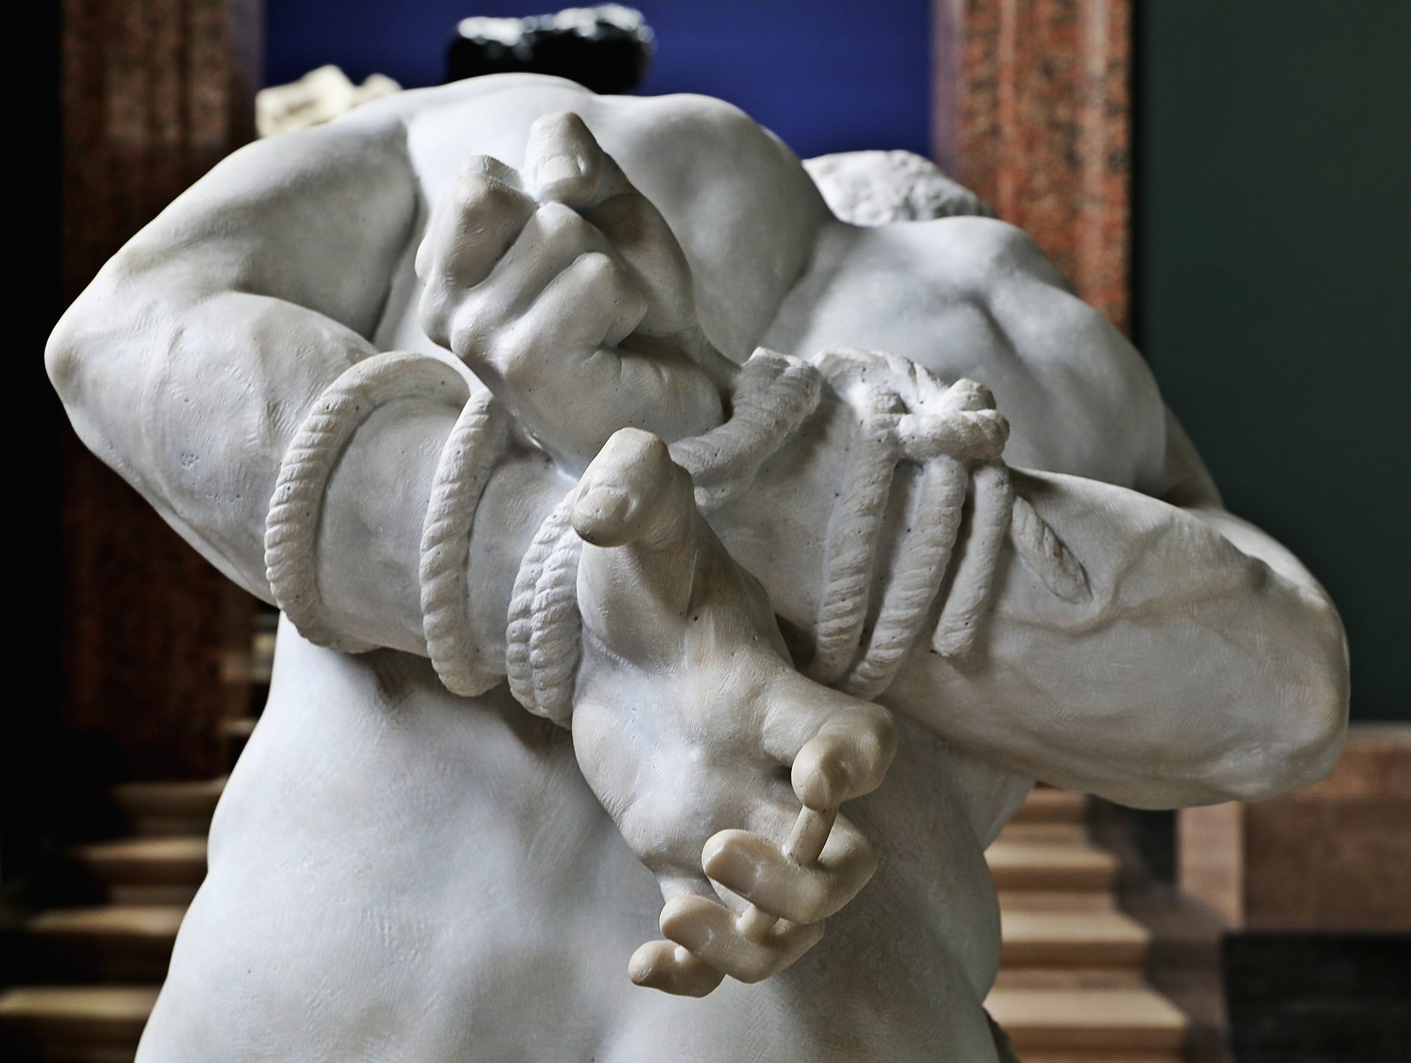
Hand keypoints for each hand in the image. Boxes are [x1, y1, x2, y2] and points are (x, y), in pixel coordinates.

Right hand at [417, 112, 735, 470]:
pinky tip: (614, 345)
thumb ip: (566, 150)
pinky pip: (597, 278)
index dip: (549, 202)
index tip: (565, 258)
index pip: (478, 176)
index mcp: (441, 270)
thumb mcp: (599, 200)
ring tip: (607, 321)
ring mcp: (478, 341)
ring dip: (611, 270)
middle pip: (518, 201)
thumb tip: (558, 182)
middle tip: (595, 292)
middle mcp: (443, 309)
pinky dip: (628, 299)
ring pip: (561, 232)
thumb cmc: (630, 296)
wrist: (680, 379)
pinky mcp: (527, 367)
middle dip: (583, 232)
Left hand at [570, 429, 895, 995]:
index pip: (863, 745)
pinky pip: (712, 943)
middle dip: (802, 883)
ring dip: (753, 943)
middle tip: (716, 844)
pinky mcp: (678, 855)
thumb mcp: (636, 513)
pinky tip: (642, 962)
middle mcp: (770, 772)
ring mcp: (730, 820)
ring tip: (675, 924)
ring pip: (791, 924)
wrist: (614, 621)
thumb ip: (629, 488)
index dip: (857, 772)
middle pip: (848, 866)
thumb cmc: (642, 567)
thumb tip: (599, 512)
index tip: (814, 781)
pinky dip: (694, 973)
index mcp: (773, 696)